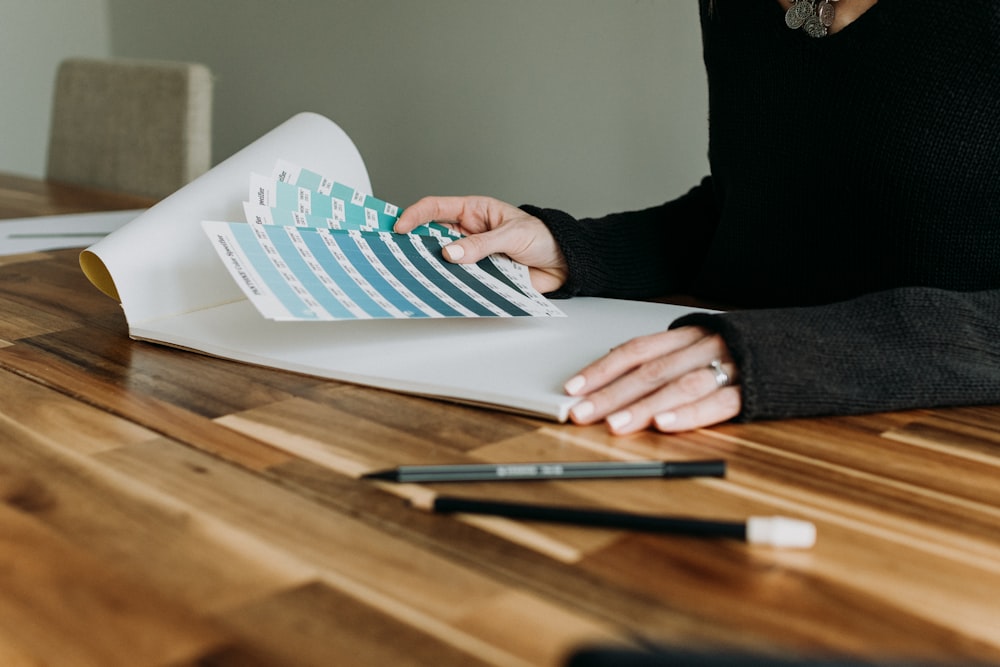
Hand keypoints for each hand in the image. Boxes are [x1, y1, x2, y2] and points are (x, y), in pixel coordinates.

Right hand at [395, 195, 567, 293]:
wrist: (564, 263)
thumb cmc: (543, 238)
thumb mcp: (513, 235)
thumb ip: (482, 244)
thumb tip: (451, 252)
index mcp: (475, 212)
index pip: (437, 208)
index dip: (415, 215)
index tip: (399, 227)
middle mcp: (469, 232)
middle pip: (433, 236)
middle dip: (415, 244)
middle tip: (397, 254)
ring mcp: (473, 255)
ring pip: (444, 261)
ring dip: (432, 268)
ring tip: (415, 275)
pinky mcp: (481, 276)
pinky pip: (460, 281)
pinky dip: (450, 285)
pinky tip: (442, 291)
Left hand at [564, 326, 741, 433]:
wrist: (820, 343)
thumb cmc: (756, 348)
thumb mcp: (710, 343)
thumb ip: (674, 358)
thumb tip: (625, 378)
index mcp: (691, 334)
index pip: (635, 351)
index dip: (602, 370)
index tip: (573, 389)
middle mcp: (706, 345)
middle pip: (649, 371)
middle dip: (611, 394)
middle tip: (581, 414)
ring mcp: (731, 365)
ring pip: (678, 385)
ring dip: (643, 407)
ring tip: (615, 425)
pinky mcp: (756, 389)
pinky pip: (719, 402)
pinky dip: (690, 414)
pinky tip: (666, 424)